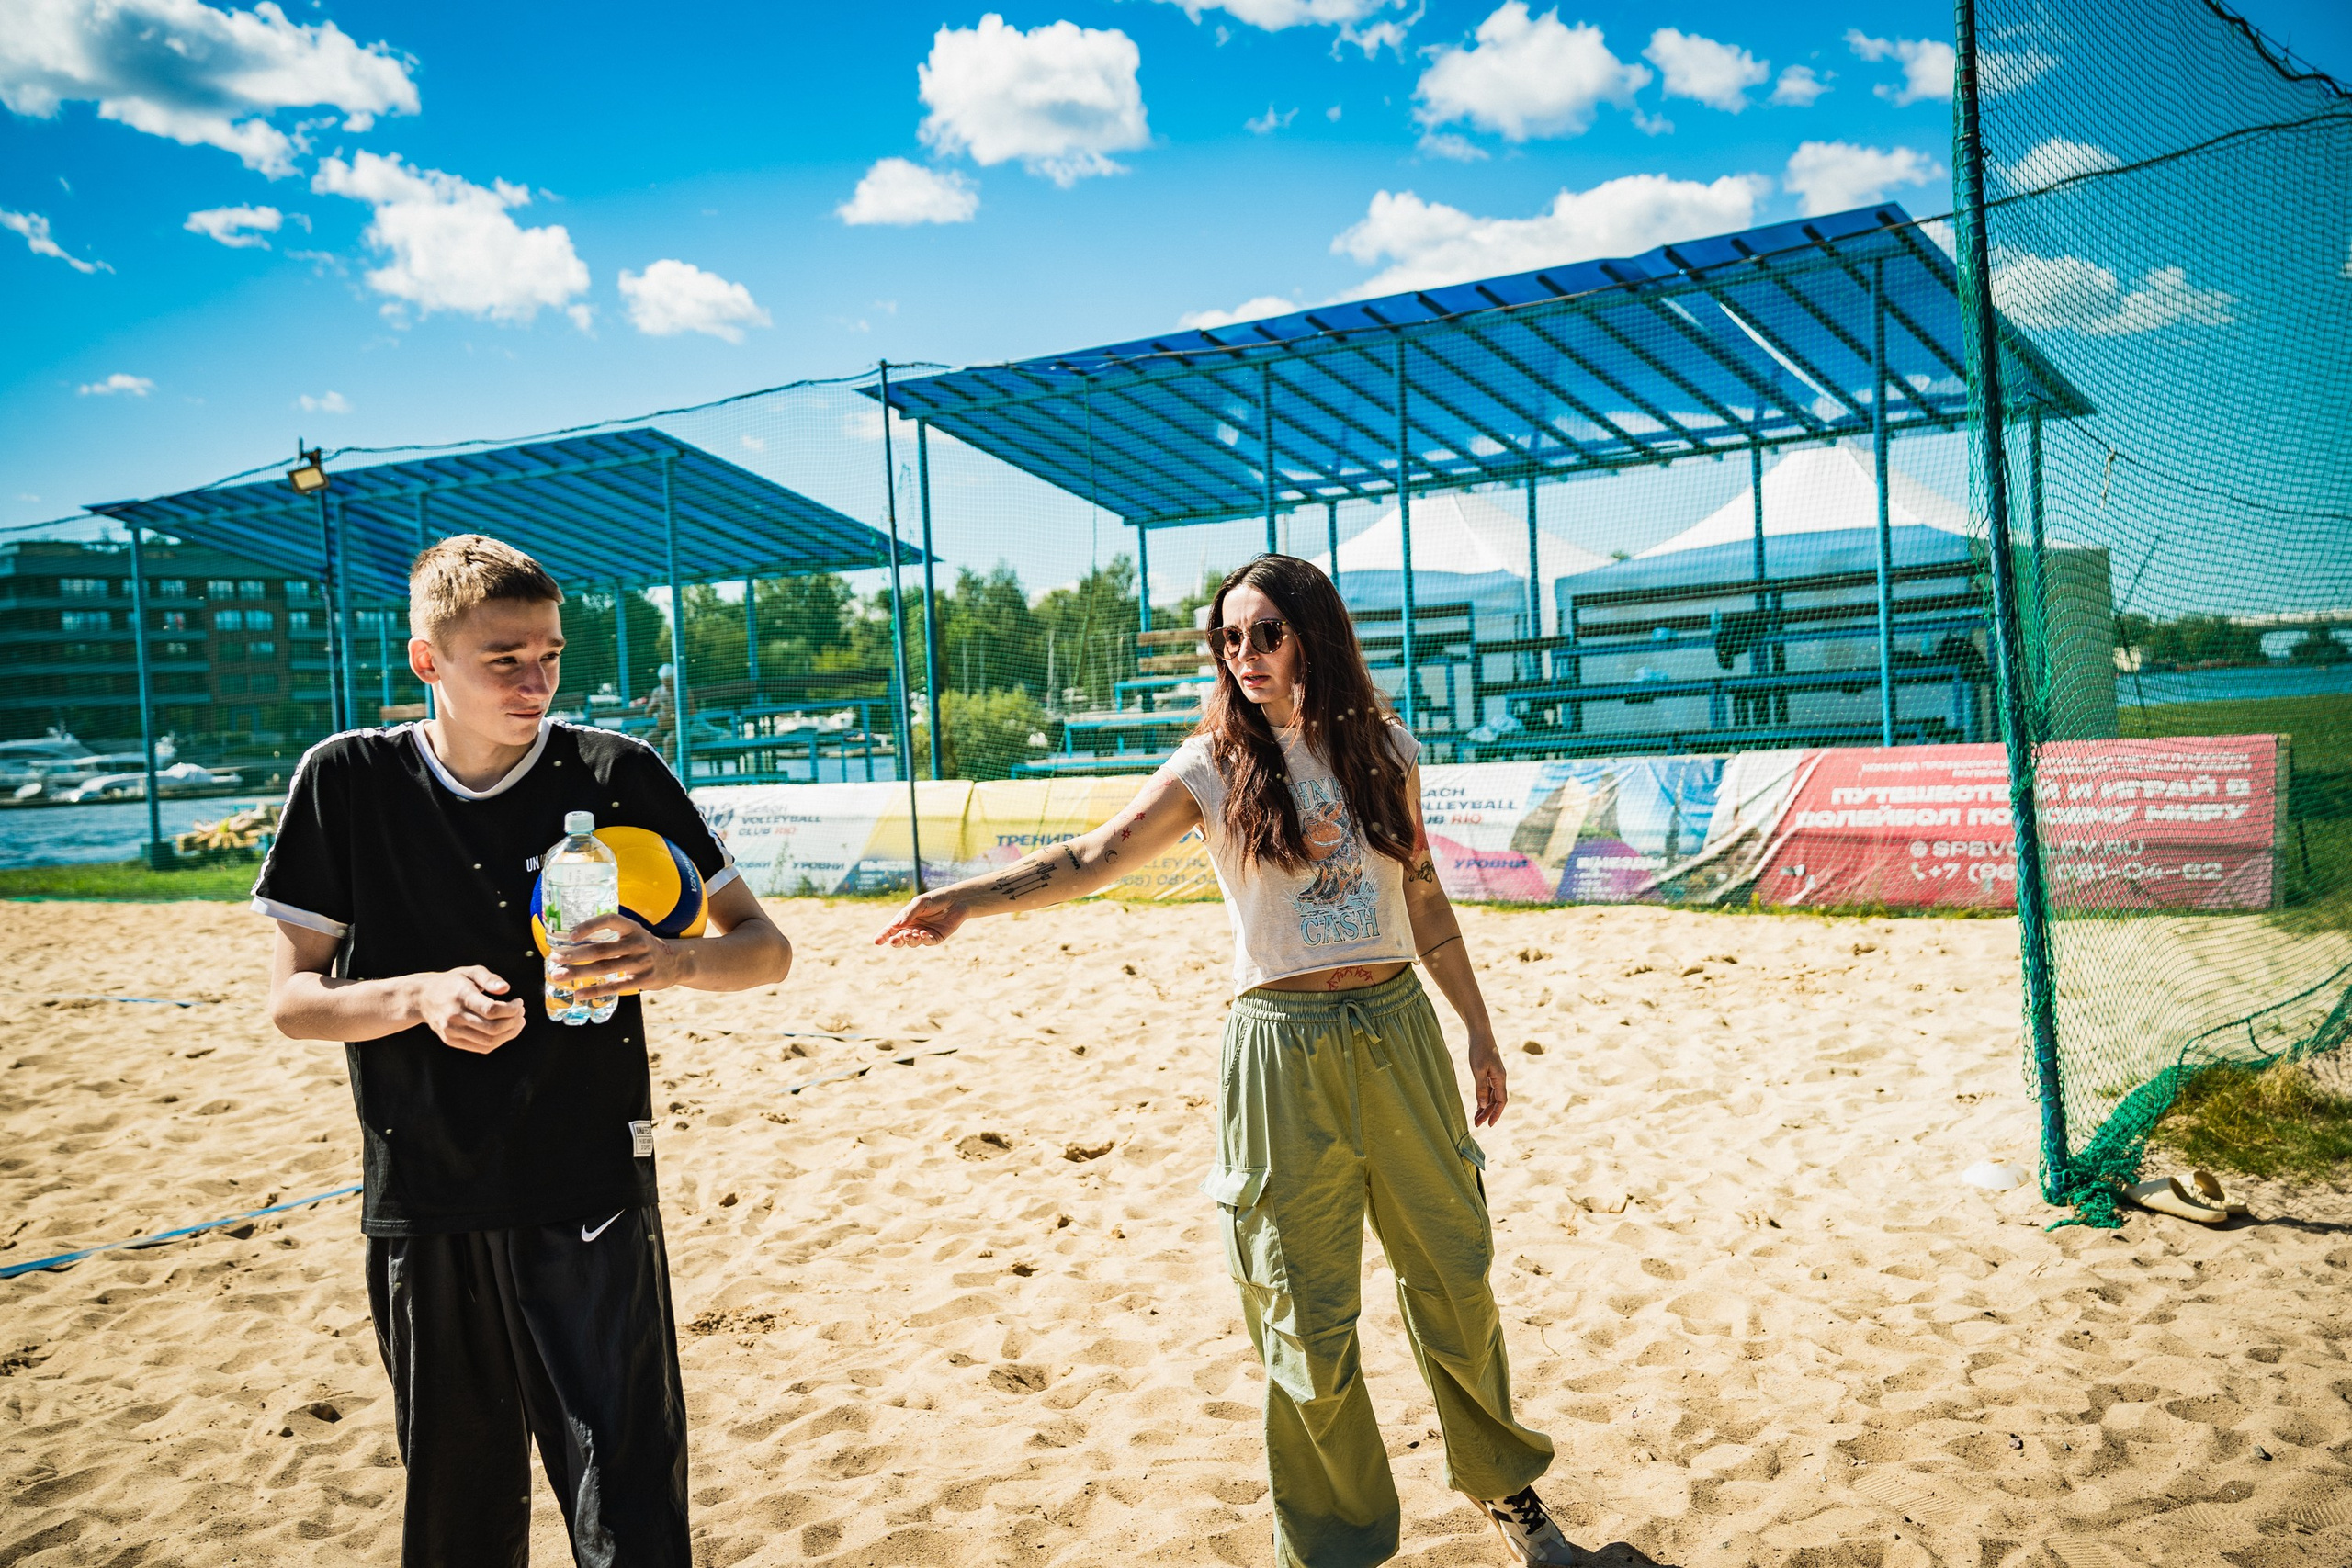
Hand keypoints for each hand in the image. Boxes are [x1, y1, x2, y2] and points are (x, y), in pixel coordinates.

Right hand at [414, 966, 526, 1053]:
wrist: (423, 998)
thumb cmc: (453, 982)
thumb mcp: (470, 972)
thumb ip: (489, 978)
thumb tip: (506, 989)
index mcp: (461, 996)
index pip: (491, 1010)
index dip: (511, 1009)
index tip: (519, 1002)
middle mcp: (454, 1016)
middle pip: (492, 1028)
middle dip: (513, 1022)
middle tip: (521, 1012)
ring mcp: (451, 1031)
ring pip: (489, 1041)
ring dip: (509, 1034)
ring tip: (518, 1022)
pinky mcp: (451, 1040)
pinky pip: (481, 1048)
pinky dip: (498, 1041)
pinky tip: (506, 1031)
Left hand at [554, 913, 687, 1000]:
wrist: (676, 962)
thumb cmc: (645, 948)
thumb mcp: (634, 934)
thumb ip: (611, 937)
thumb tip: (574, 944)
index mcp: (633, 928)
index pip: (610, 920)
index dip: (590, 926)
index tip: (571, 936)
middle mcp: (637, 943)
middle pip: (601, 949)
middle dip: (574, 955)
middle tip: (554, 958)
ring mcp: (641, 962)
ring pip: (604, 968)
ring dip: (578, 973)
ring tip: (558, 976)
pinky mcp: (643, 980)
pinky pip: (615, 986)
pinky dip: (595, 991)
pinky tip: (579, 994)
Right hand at [874, 890, 968, 947]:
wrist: (957, 900)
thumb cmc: (936, 899)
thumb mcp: (920, 903)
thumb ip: (909, 914)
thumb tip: (896, 926)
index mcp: (905, 919)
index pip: (891, 929)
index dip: (883, 935)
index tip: (877, 941)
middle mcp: (912, 928)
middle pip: (900, 939)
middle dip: (896, 941)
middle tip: (894, 940)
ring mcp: (923, 934)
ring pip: (912, 942)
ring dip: (910, 940)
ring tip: (911, 934)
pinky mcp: (935, 938)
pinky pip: (927, 942)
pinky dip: (923, 939)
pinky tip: (923, 933)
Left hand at [1465, 1032, 1507, 1127]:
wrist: (1480, 1034)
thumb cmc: (1479, 1050)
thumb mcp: (1478, 1070)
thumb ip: (1481, 1088)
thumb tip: (1484, 1105)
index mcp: (1500, 1078)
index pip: (1501, 1101)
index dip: (1496, 1114)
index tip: (1489, 1124)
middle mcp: (1500, 1079)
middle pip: (1497, 1101)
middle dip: (1488, 1114)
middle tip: (1477, 1125)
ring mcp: (1495, 1076)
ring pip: (1492, 1097)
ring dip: (1485, 1108)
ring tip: (1476, 1120)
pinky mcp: (1489, 1074)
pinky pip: (1488, 1091)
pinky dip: (1483, 1099)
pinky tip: (1478, 1107)